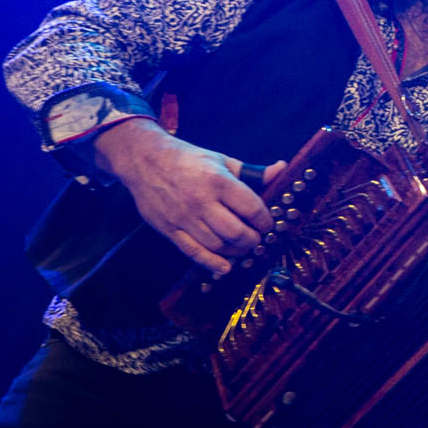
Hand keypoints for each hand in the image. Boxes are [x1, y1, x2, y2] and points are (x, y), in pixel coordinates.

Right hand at [93, 120, 284, 275]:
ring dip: (236, 251)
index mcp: (218, 181)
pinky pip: (193, 252)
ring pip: (217, 245)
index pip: (251, 207)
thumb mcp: (222, 160)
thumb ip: (252, 172)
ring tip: (244, 247)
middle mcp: (201, 201)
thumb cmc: (189, 159)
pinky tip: (225, 267)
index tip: (268, 223)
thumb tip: (282, 170)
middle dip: (253, 240)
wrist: (145, 161)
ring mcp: (183, 218)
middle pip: (235, 231)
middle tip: (258, 238)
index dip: (265, 220)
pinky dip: (211, 263)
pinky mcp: (169, 230)